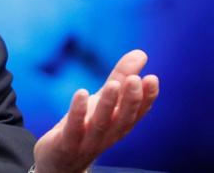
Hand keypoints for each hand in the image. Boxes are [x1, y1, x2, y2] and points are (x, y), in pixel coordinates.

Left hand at [32, 50, 158, 172]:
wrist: (60, 160)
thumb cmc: (85, 125)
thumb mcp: (103, 99)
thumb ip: (120, 76)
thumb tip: (141, 53)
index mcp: (119, 124)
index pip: (137, 112)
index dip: (147, 97)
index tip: (153, 78)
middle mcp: (108, 134)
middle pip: (122, 119)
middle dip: (130, 100)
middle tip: (135, 80)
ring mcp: (87, 141)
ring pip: (101, 124)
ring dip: (108, 104)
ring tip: (114, 84)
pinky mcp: (66, 143)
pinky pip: (73, 128)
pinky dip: (78, 112)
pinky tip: (81, 93)